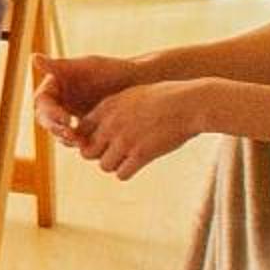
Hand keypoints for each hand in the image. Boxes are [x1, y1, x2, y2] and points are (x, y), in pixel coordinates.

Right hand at [31, 52, 143, 136]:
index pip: (42, 101)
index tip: (65, 118)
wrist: (137, 84)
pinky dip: (78, 143)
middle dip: (56, 128)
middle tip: (71, 134)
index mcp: (55, 85)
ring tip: (81, 142)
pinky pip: (73, 138)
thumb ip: (59, 66)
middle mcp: (59, 100)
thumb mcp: (87, 67)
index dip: (50, 112)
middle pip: (46, 119)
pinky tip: (89, 145)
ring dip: (65, 138)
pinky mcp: (82, 127)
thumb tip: (32, 57)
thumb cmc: (112, 70)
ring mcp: (69, 114)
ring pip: (58, 131)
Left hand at [72, 79, 209, 180]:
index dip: (88, 139)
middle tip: (113, 153)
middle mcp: (111, 124)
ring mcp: (125, 140)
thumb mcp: (133, 95)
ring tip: (127, 159)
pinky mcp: (141, 154)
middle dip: (99, 155)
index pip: (80, 131)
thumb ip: (115, 109)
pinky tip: (137, 164)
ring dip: (114, 165)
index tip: (101, 141)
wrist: (190, 104)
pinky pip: (121, 174)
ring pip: (104, 166)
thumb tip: (103, 124)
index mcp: (107, 107)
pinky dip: (127, 172)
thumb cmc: (165, 98)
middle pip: (87, 152)